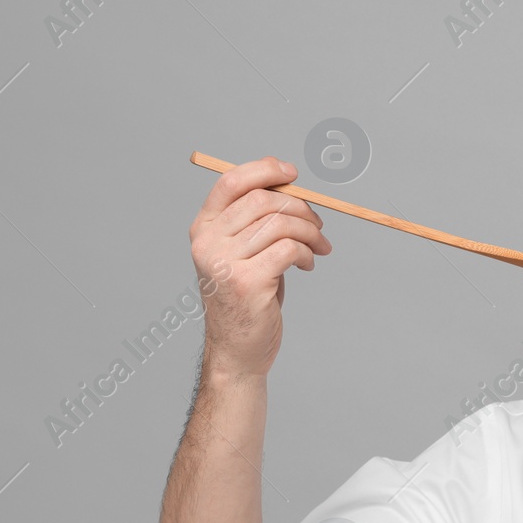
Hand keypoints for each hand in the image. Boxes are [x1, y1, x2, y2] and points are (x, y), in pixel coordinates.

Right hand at [188, 156, 332, 379]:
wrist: (237, 351)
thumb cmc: (245, 299)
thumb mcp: (243, 254)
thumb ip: (255, 222)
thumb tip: (291, 188)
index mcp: (202, 229)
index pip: (230, 182)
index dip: (264, 170)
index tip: (292, 174)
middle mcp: (208, 243)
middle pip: (262, 201)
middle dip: (300, 207)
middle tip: (318, 223)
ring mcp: (224, 263)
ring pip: (280, 224)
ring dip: (310, 232)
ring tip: (319, 247)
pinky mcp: (246, 282)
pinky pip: (289, 249)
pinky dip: (308, 252)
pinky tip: (308, 264)